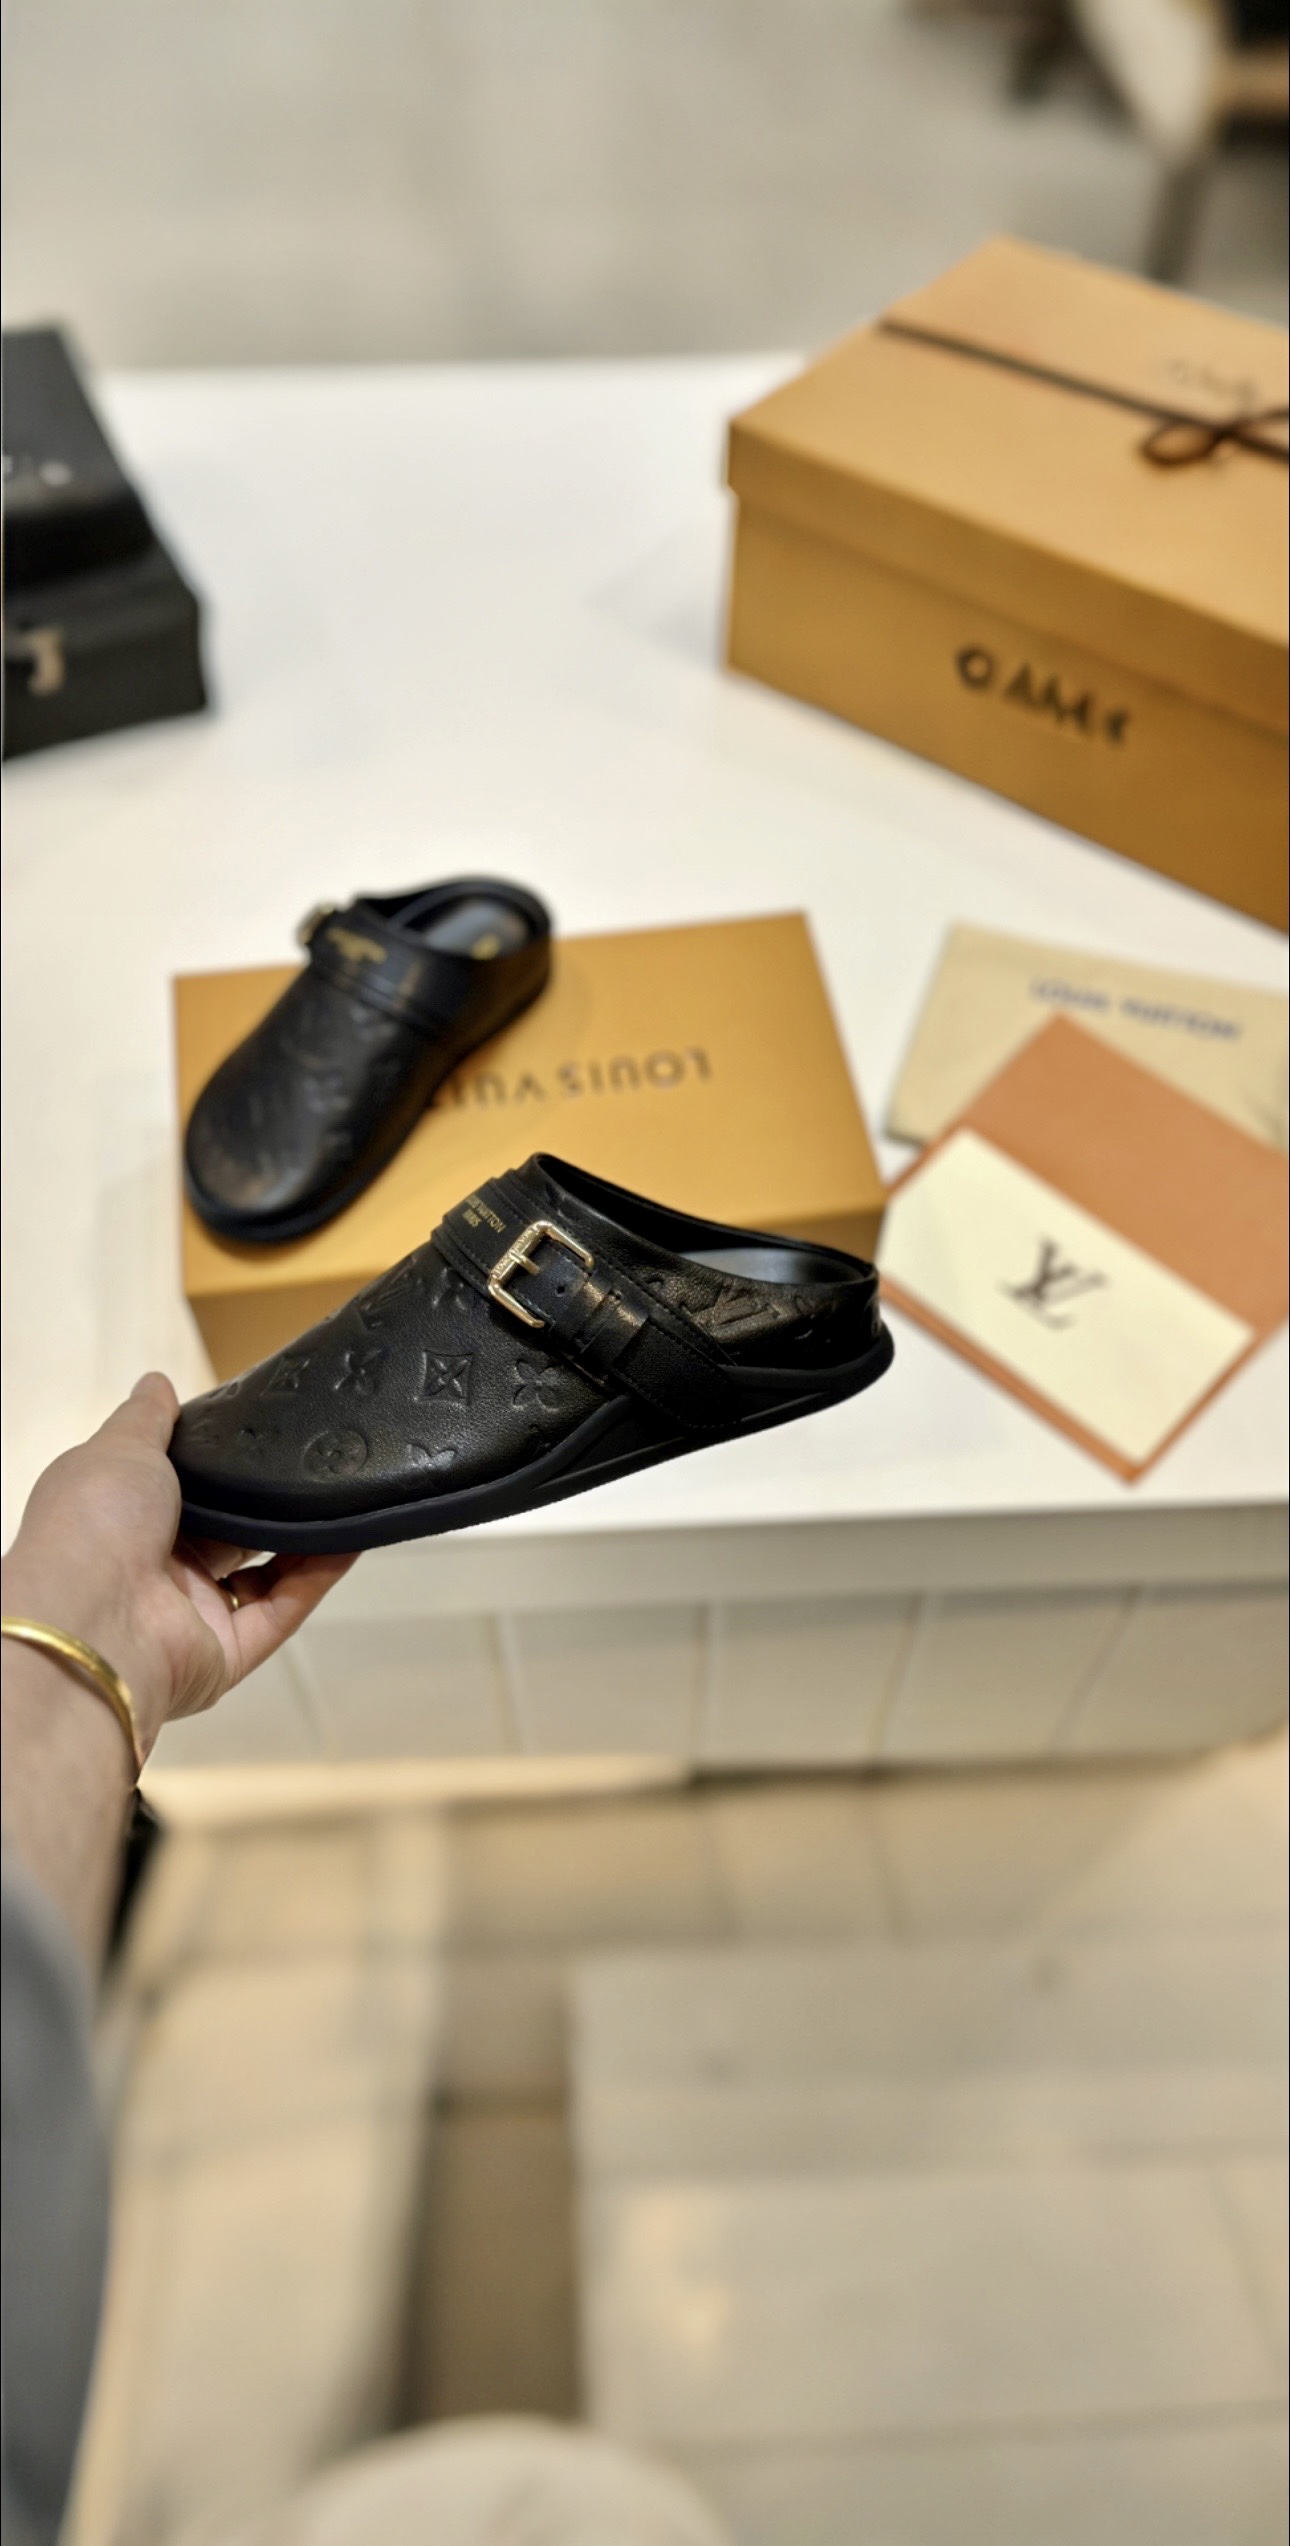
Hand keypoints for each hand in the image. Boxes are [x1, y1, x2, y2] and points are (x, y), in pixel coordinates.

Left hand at [2, 1372, 353, 1756]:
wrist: (93, 1620)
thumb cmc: (97, 1522)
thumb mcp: (119, 1449)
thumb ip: (147, 1419)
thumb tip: (159, 1383)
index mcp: (126, 1521)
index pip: (180, 1491)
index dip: (219, 1465)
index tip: (261, 1435)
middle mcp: (159, 1571)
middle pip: (228, 1534)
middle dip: (267, 1502)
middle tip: (316, 1462)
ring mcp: (194, 1616)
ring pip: (263, 1575)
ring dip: (305, 1540)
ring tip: (345, 1497)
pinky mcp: (229, 1654)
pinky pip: (282, 1610)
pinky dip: (317, 1576)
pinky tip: (350, 1539)